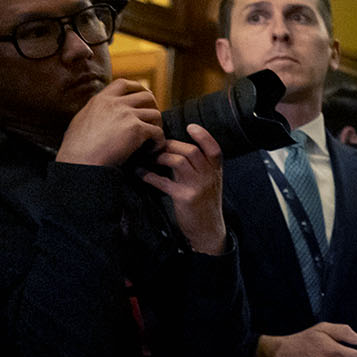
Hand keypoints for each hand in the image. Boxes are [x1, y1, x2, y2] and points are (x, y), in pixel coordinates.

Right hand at [55, 79, 162, 166]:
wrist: (80, 161)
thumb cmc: (77, 147)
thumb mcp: (82, 119)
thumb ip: (96, 110)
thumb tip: (101, 110)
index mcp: (101, 100)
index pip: (124, 83)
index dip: (138, 88)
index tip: (145, 97)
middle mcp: (115, 103)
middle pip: (146, 96)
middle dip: (154, 107)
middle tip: (153, 121)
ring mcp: (126, 115)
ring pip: (156, 114)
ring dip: (158, 126)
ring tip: (152, 139)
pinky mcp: (136, 129)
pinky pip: (158, 132)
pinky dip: (159, 141)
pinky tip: (152, 150)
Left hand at [139, 123, 226, 253]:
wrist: (208, 230)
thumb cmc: (204, 205)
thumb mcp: (208, 184)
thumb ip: (197, 168)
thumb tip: (174, 150)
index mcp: (215, 172)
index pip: (214, 148)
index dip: (203, 135)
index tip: (190, 126)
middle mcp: (209, 177)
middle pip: (191, 151)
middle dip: (171, 145)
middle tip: (157, 145)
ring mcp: (197, 187)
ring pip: (179, 161)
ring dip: (160, 157)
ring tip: (149, 157)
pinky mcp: (185, 198)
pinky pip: (164, 182)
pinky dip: (149, 176)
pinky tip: (140, 173)